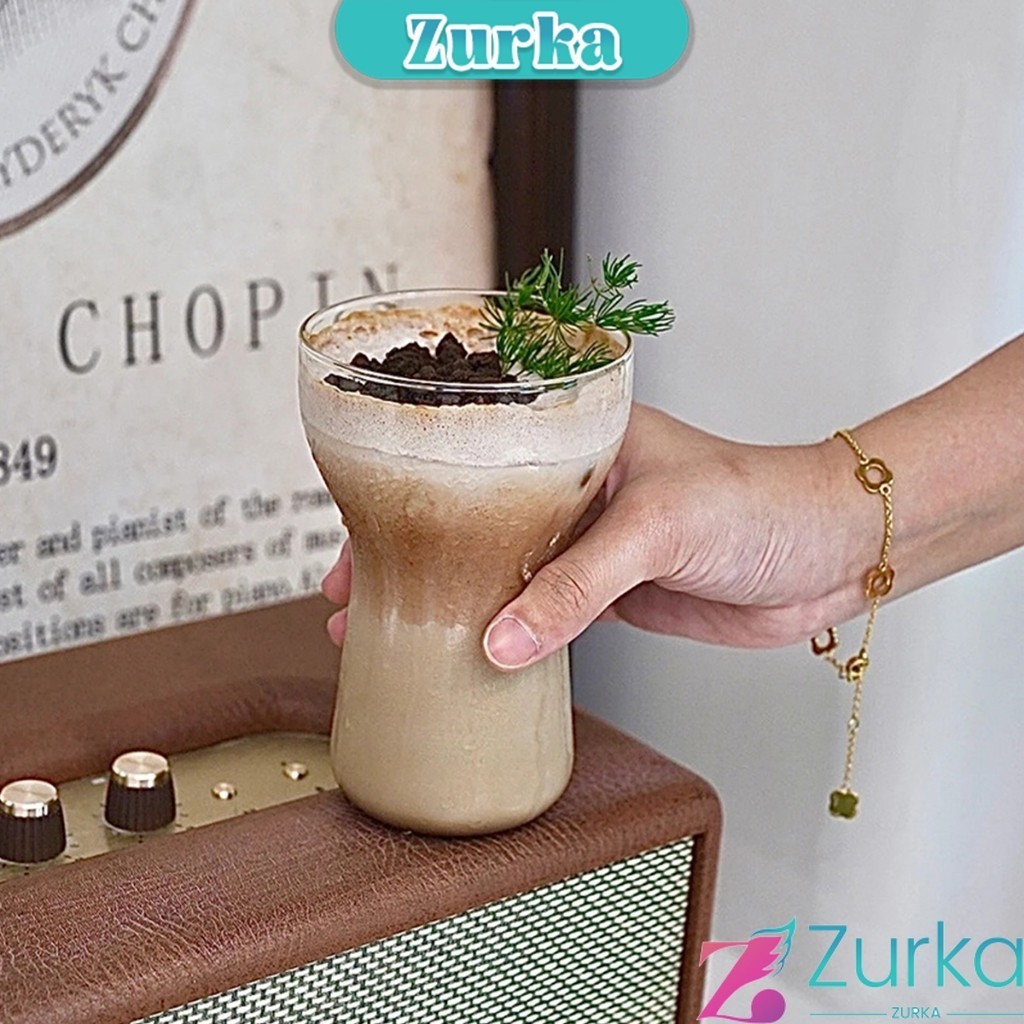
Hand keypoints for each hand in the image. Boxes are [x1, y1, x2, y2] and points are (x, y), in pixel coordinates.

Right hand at [322, 403, 875, 665]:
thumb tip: (498, 645)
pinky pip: (542, 613)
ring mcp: (589, 541)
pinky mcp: (611, 591)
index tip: (355, 534)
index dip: (405, 493)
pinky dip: (503, 635)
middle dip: (409, 556)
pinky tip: (466, 655)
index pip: (469, 457)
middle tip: (350, 600)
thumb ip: (576, 586)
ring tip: (389, 634)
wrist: (831, 553)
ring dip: (448, 601)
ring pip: (499, 570)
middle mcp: (572, 484)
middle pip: (469, 518)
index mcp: (575, 436)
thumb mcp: (657, 529)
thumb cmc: (758, 503)